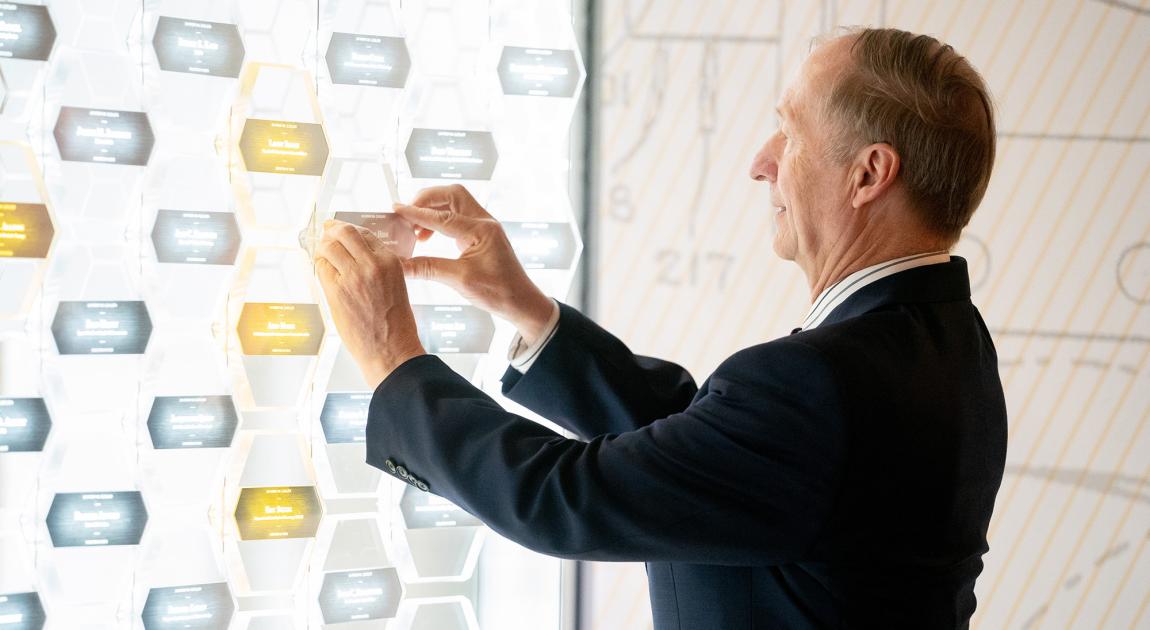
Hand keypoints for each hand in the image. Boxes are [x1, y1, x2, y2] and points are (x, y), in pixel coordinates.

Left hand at [314, 219, 424, 387]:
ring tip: (321, 251)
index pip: (364, 233)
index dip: (349, 229)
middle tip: (326, 230)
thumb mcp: (396, 285)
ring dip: (322, 247)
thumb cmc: (395, 323)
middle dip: (332, 229)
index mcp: (390, 261)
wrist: (391, 350)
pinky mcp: (336, 291)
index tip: (341, 229)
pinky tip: (321, 268)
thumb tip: (355, 256)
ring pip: (328, 247)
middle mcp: (371, 264)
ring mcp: (352, 277)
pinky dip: (319, 265)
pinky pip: (321, 268)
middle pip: (344, 233)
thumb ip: (378, 267)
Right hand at [393, 184, 554, 345]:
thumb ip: (428, 268)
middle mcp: (485, 222)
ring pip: (455, 203)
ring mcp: (485, 226)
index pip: (443, 216)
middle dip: (427, 200)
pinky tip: (429, 236)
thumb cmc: (498, 292)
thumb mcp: (460, 280)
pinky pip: (459, 216)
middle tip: (408, 215)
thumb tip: (400, 265)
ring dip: (434, 210)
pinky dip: (441, 220)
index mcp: (482, 230)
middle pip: (452, 195)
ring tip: (416, 229)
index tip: (396, 210)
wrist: (521, 302)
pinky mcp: (482, 234)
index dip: (417, 213)